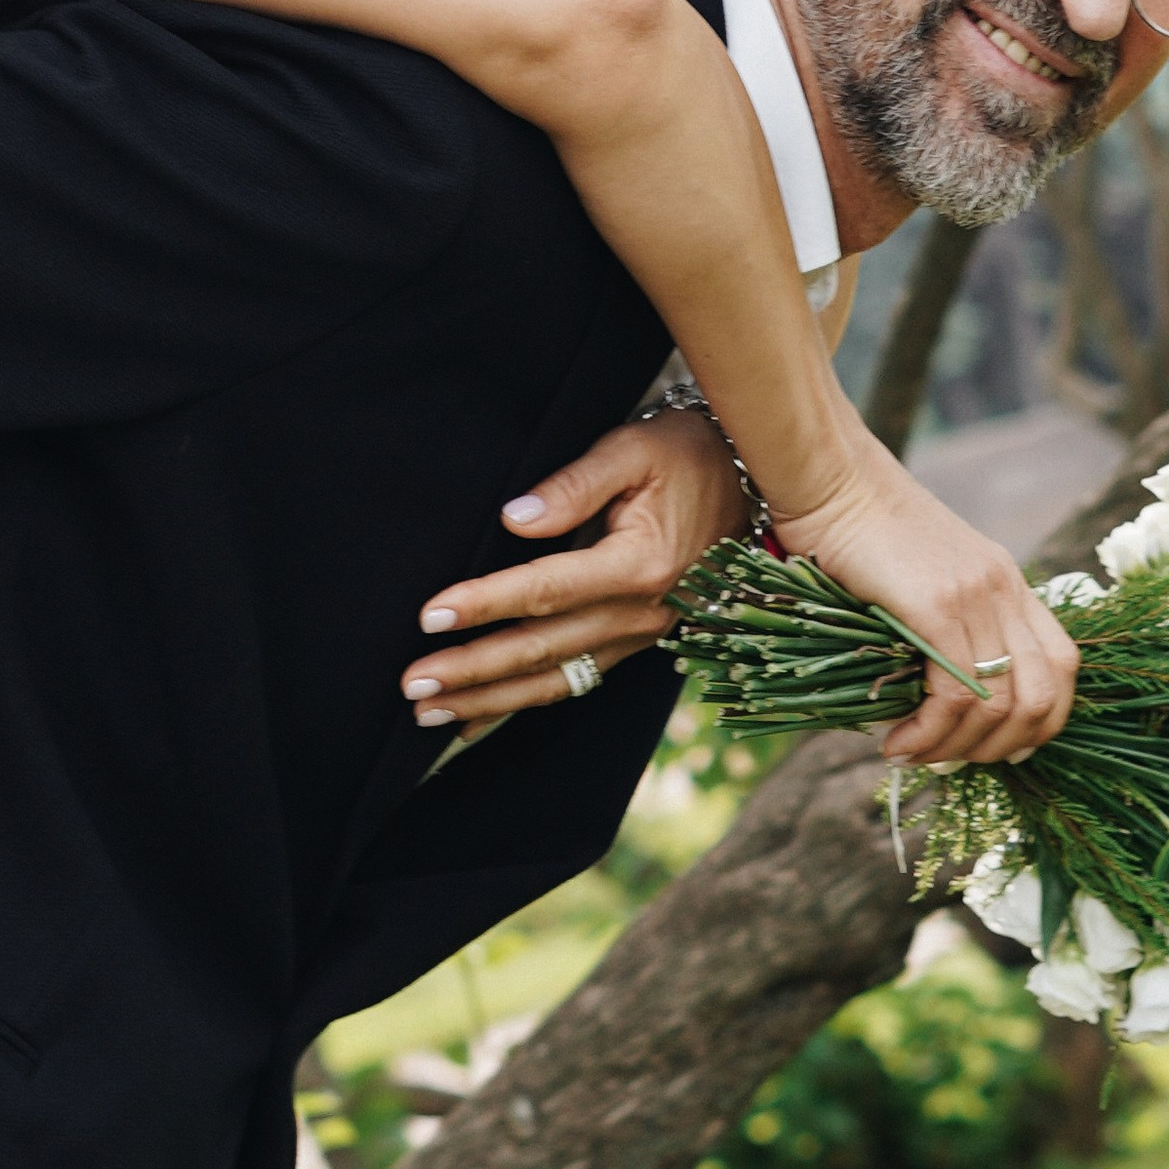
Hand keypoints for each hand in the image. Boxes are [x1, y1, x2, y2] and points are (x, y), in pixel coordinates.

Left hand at [399, 407, 746, 732]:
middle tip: (412, 687)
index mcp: (639, 564)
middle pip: (543, 649)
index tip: (431, 616)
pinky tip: (478, 718)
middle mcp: (642, 611)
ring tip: (429, 713)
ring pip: (557, 678)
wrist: (756, 483)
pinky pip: (577, 680)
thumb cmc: (689, 455)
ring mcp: (642, 634)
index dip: (485, 604)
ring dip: (490, 701)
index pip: (545, 590)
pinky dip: (525, 703)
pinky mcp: (638, 641)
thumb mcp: (634, 450)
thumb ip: (573, 485)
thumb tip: (514, 520)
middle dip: (473, 671)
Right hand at [777, 436, 1076, 767]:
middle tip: (946, 761)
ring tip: (911, 753)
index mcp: (1009, 584)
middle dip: (998, 750)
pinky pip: (954, 692)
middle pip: (1043, 697)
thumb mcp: (921, 580)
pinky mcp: (937, 604)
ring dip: (957, 749)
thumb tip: (929, 705)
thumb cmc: (858, 533)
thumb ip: (941, 629)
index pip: (1064, 668)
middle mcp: (1005, 590)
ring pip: (999, 704)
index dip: (1039, 722)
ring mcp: (977, 596)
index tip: (990, 746)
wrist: (831, 479)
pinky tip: (896, 739)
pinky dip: (929, 732)